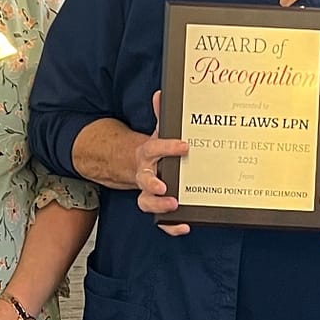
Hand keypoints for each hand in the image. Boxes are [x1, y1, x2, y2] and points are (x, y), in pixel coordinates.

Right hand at [137, 91, 189, 236]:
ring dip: (159, 205)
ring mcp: (149, 192)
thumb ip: (161, 115)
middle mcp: (145, 175)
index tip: (184, 146)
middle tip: (165, 188)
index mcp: (147, 154)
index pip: (155, 148)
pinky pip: (160, 219)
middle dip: (153, 185)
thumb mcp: (157, 132)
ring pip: (147, 202)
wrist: (135, 166)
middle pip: (144, 181)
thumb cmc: (154, 151)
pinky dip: (170, 225)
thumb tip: (161, 93)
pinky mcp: (156, 205)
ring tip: (174, 206)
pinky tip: (184, 225)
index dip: (169, 148)